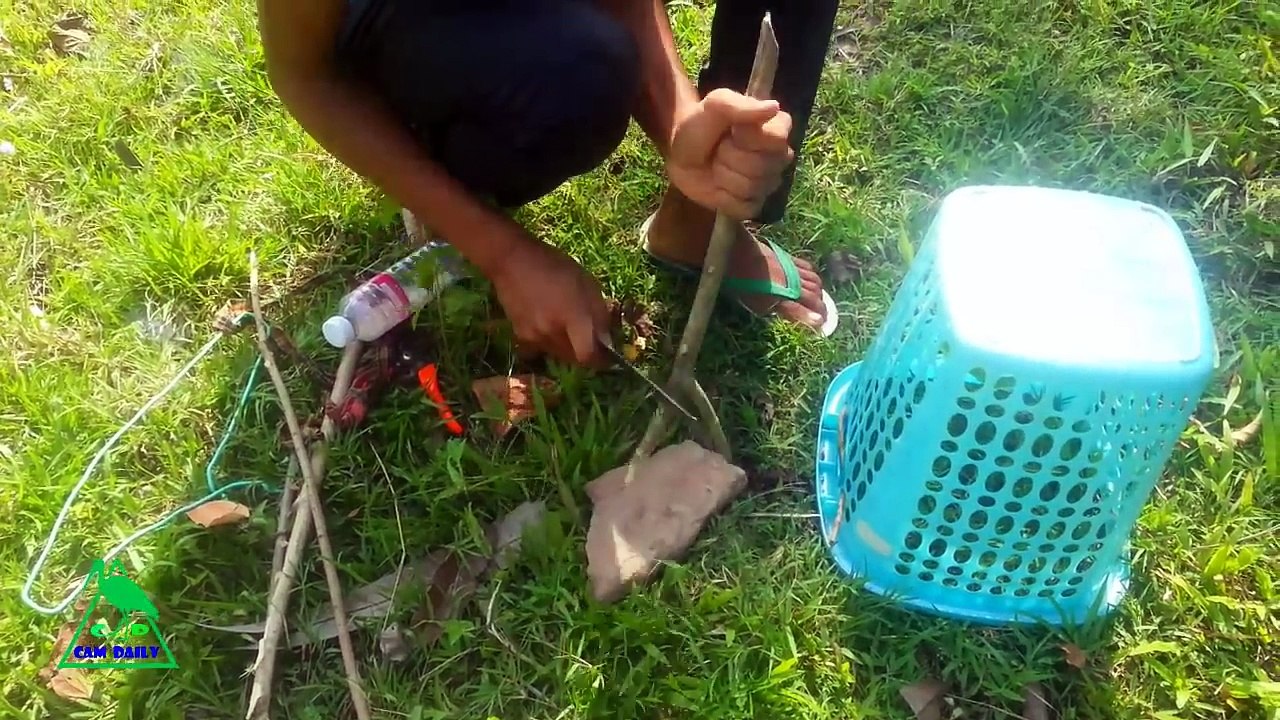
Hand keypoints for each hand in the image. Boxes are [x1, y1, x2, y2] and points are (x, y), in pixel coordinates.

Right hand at [486, 219, 610, 367]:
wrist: (513, 261)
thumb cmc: (556, 266)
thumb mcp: (587, 283)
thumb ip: (599, 314)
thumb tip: (606, 340)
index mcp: (573, 318)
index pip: (587, 356)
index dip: (599, 360)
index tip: (606, 355)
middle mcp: (553, 332)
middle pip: (574, 358)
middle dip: (585, 353)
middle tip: (589, 338)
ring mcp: (534, 336)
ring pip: (558, 354)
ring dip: (568, 347)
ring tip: (567, 326)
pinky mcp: (520, 335)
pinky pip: (542, 346)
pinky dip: (551, 340)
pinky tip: (548, 321)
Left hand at [666, 89, 793, 218]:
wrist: (680, 152)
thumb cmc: (701, 125)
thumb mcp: (715, 106)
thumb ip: (741, 106)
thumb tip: (773, 108)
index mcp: (776, 129)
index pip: (777, 139)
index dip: (749, 138)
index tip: (731, 131)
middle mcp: (778, 158)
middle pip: (762, 167)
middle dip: (730, 157)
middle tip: (718, 149)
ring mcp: (767, 184)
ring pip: (751, 188)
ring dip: (724, 176)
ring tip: (716, 164)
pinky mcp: (752, 205)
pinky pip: (745, 207)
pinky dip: (725, 198)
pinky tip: (718, 186)